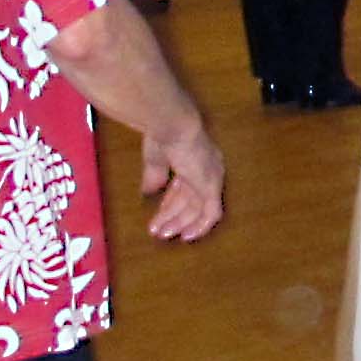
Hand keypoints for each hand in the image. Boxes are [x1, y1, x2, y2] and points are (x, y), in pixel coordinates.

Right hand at [140, 121, 224, 240]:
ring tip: (162, 233)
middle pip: (191, 198)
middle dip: (174, 216)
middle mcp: (209, 168)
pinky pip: (210, 214)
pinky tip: (186, 236)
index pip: (187, 184)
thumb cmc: (164, 132)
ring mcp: (212, 177)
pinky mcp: (211, 187)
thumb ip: (154, 176)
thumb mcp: (155, 158)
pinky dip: (199, 227)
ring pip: (197, 208)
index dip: (173, 200)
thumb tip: (148, 192)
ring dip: (178, 222)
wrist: (172, 124)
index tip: (160, 212)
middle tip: (159, 230)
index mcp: (197, 156)